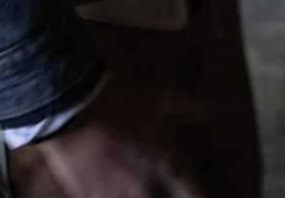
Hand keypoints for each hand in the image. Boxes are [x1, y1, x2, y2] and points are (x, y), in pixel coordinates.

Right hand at [33, 76, 206, 197]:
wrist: (72, 108)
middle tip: (165, 187)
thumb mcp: (159, 97)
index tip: (200, 194)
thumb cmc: (120, 100)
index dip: (200, 196)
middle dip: (168, 197)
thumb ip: (188, 107)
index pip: (196, 196)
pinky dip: (116, 197)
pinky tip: (114, 189)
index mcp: (168, 166)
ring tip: (137, 189)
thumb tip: (212, 110)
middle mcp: (148, 191)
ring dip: (142, 197)